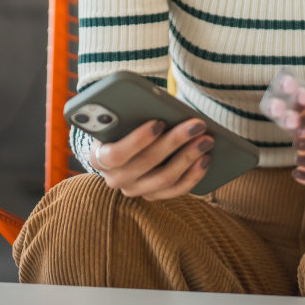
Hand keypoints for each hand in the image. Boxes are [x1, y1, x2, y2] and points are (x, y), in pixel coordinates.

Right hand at [91, 118, 213, 199]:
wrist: (121, 143)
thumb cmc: (124, 123)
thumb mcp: (123, 116)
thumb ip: (135, 113)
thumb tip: (166, 109)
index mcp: (98, 157)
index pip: (117, 154)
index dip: (138, 140)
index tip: (159, 122)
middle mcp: (114, 179)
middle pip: (147, 164)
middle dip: (174, 142)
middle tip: (197, 126)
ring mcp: (134, 190)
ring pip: (164, 178)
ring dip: (188, 158)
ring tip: (206, 140)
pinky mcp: (152, 195)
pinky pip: (175, 190)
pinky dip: (193, 175)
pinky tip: (206, 159)